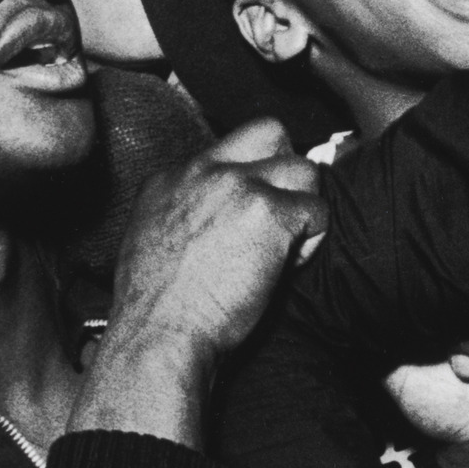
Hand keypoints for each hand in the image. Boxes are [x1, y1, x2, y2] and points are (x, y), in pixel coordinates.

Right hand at [79, 117, 326, 444]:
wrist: (159, 334)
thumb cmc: (155, 308)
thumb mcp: (151, 240)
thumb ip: (184, 213)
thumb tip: (213, 219)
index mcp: (172, 177)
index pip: (230, 146)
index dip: (252, 173)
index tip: (252, 209)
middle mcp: (204, 170)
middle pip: (270, 132)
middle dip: (285, 167)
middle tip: (282, 212)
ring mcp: (239, 186)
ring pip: (304, 169)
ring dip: (304, 206)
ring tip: (286, 247)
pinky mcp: (270, 213)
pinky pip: (317, 212)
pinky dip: (313, 239)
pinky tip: (288, 266)